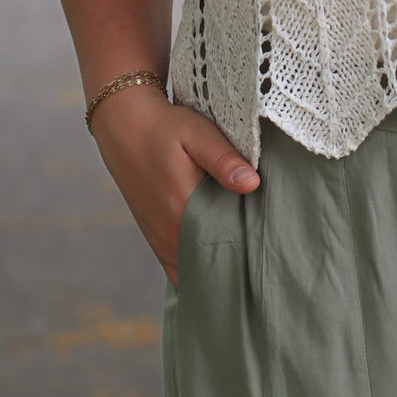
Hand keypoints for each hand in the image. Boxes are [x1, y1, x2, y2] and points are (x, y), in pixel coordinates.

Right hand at [89, 83, 259, 288]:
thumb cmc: (165, 128)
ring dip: (218, 268)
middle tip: (266, 256)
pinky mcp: (155, 237)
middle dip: (238, 264)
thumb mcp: (198, 133)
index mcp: (182, 209)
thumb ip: (224, 160)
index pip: (224, 247)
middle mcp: (169, 232)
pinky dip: (198, 269)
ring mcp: (160, 239)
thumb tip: (252, 184)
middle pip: (211, 263)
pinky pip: (178, 268)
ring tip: (247, 262)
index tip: (271, 248)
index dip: (249, 251)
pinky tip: (218, 264)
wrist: (125, 126)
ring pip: (194, 269)